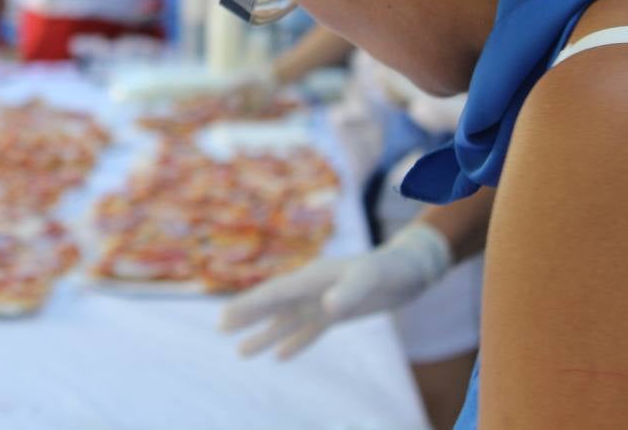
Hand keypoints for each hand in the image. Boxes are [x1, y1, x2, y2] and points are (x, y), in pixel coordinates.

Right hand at [221, 222, 450, 357]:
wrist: (406, 272)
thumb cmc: (386, 270)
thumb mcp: (368, 279)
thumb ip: (349, 291)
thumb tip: (327, 307)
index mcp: (311, 277)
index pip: (274, 293)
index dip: (250, 304)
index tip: (226, 315)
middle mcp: (310, 289)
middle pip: (273, 304)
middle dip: (247, 315)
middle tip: (220, 327)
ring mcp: (320, 302)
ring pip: (286, 321)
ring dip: (264, 335)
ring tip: (241, 351)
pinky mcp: (334, 314)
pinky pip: (308, 331)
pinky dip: (294, 342)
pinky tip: (280, 356)